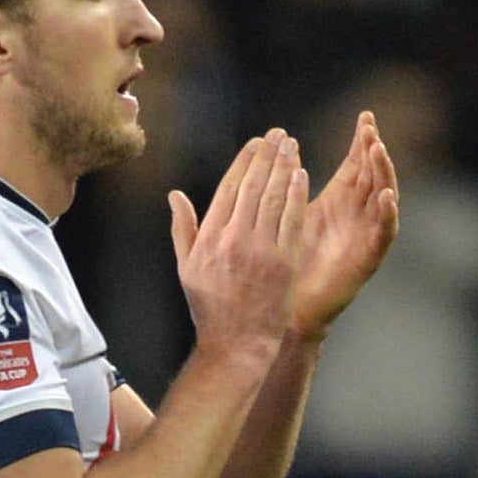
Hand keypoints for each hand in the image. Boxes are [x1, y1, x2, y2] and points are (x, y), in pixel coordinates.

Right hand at [170, 132, 307, 363]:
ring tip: (291, 146)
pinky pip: (291, 222)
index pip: (229, 189)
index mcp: (210, 238)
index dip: (244, 162)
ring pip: (273, 199)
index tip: (255, 143)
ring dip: (284, 168)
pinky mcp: (283, 263)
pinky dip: (296, 196)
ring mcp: (260, 251)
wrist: (237, 343)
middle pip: (253, 187)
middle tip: (278, 134)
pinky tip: (302, 176)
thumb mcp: (187, 268)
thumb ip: (183, 229)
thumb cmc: (211, 308)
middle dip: (267, 156)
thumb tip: (175, 195)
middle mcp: (233, 240)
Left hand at [291, 110, 399, 337]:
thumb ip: (282, 183)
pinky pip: (384, 235)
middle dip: (375, 151)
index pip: (356, 165)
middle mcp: (356, 217)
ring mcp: (364, 237)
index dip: (362, 142)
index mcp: (338, 203)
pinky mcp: (367, 260)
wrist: (284, 309)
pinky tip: (386, 197)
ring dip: (384, 175)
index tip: (365, 117)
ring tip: (379, 152)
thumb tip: (274, 146)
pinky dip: (388, 215)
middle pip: (373, 176)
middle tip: (372, 128)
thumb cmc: (281, 264)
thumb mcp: (281, 214)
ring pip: (383, 200)